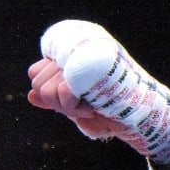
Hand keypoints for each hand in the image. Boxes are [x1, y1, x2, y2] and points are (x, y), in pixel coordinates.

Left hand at [27, 19, 169, 169]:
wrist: (139, 119)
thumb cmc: (110, 113)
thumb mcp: (74, 107)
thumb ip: (52, 100)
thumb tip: (30, 95)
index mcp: (71, 57)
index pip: (35, 72)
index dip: (47, 92)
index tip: (71, 101)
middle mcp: (76, 50)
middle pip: (38, 81)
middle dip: (55, 102)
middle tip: (82, 104)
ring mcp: (84, 56)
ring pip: (46, 87)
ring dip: (66, 106)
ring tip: (90, 104)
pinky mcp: (91, 66)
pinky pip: (61, 89)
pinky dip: (72, 106)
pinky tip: (91, 107)